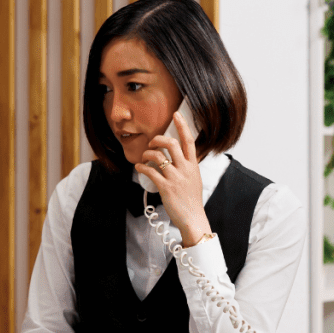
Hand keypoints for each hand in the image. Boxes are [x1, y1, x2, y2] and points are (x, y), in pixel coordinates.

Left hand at [134, 110, 212, 246]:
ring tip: (144, 157)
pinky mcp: (166, 187)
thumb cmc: (191, 200)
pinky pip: (150, 172)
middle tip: (152, 142)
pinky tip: (139, 167)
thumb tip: (178, 157)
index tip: (176, 114)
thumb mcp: (194, 179)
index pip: (189, 140)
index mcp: (193, 165)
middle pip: (171, 144)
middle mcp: (185, 169)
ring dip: (147, 154)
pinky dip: (141, 167)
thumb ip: (187, 166)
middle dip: (158, 139)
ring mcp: (175, 178)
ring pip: (158, 156)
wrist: (192, 218)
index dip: (182, 125)